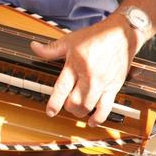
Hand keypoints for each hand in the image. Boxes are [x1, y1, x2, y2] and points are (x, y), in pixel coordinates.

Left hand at [30, 14, 144, 126]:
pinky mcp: (114, 86)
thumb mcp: (69, 41)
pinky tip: (92, 122)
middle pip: (74, 101)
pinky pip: (106, 108)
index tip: (50, 112)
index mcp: (75, 65)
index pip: (62, 88)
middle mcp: (89, 76)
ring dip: (79, 112)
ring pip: (88, 107)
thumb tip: (34, 47)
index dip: (54, 103)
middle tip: (65, 104)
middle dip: (67, 107)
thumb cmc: (95, 37)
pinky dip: (98, 118)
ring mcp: (102, 83)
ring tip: (76, 109)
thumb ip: (50, 49)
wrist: (121, 33)